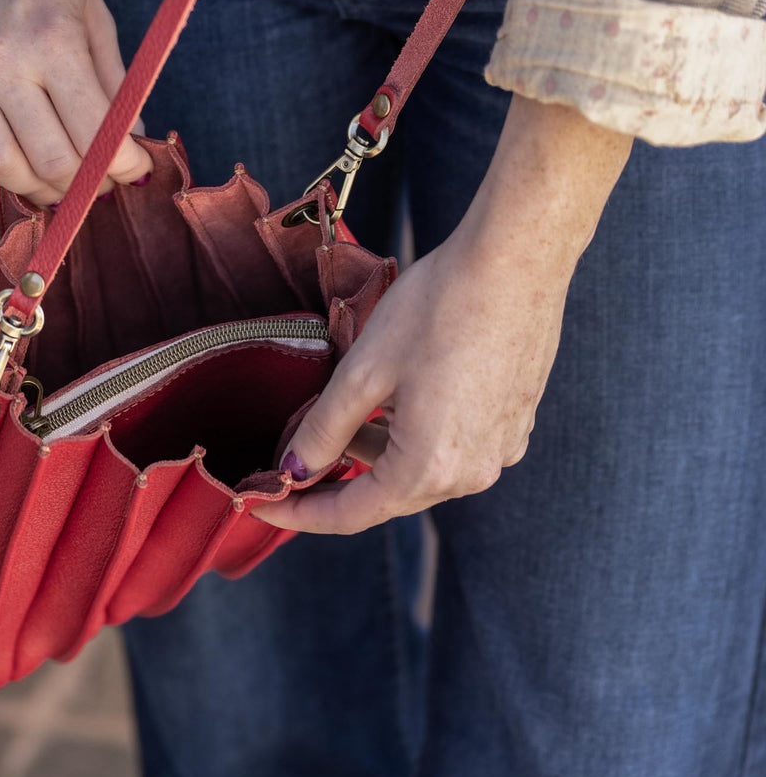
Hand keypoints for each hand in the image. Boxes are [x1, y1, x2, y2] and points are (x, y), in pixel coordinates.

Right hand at [0, 0, 152, 205]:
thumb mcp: (92, 7)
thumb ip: (112, 79)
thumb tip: (130, 136)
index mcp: (50, 40)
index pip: (95, 132)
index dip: (124, 164)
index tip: (136, 170)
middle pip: (49, 162)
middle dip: (85, 186)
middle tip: (101, 182)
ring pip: (0, 167)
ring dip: (38, 190)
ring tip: (60, 184)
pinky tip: (18, 165)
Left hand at [252, 96, 632, 532]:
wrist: (517, 262)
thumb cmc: (438, 308)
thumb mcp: (363, 371)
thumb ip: (323, 429)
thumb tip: (294, 470)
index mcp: (430, 469)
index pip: (350, 514)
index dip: (298, 514)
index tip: (260, 504)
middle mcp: (472, 473)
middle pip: (385, 494)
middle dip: (335, 477)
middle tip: (290, 455)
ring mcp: (500, 449)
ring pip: (417, 469)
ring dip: (373, 449)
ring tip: (340, 411)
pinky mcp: (514, 422)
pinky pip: (450, 446)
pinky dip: (410, 434)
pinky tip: (393, 397)